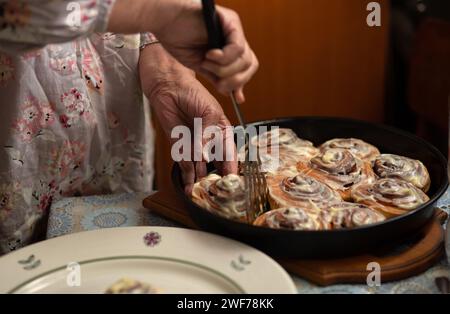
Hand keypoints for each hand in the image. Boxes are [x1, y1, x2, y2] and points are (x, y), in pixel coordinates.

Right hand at [109, 0, 258, 103]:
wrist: (164, 20)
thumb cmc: (177, 38)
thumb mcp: (200, 65)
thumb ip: (217, 78)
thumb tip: (232, 94)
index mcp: (229, 47)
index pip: (246, 68)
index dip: (242, 83)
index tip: (236, 98)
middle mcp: (234, 37)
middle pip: (250, 65)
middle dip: (235, 80)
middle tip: (218, 83)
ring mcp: (234, 28)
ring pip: (244, 59)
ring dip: (224, 69)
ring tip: (206, 63)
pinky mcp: (230, 21)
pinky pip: (237, 47)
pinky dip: (224, 58)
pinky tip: (210, 55)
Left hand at [139, 44, 237, 193]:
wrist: (169, 87)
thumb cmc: (194, 93)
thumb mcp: (208, 113)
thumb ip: (208, 135)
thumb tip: (204, 157)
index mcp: (223, 133)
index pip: (231, 156)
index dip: (232, 170)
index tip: (233, 184)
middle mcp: (210, 143)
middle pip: (216, 167)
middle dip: (216, 181)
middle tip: (216, 194)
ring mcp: (195, 146)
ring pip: (200, 169)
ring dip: (200, 182)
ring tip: (201, 195)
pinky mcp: (180, 147)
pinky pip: (184, 164)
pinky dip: (186, 175)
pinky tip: (189, 186)